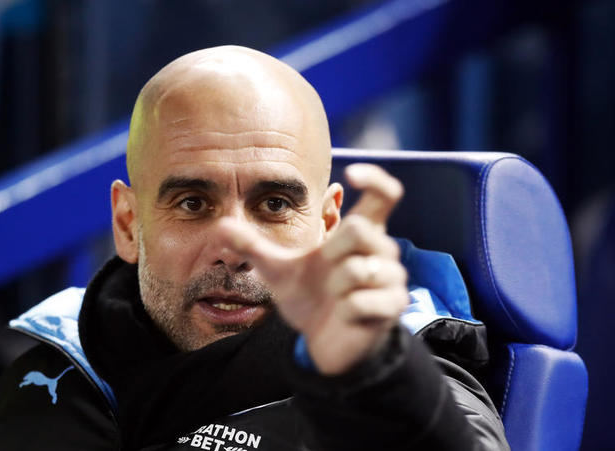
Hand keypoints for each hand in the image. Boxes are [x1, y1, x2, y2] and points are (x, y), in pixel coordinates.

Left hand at [219, 163, 408, 374]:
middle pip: (360, 230)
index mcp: (360, 233)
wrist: (324, 341)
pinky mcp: (393, 306)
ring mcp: (392, 278)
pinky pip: (363, 301)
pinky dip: (347, 310)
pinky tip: (346, 314)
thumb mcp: (277, 270)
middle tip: (324, 274)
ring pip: (361, 269)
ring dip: (337, 287)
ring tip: (335, 296)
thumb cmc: (309, 298)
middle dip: (332, 254)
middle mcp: (382, 250)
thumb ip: (252, 246)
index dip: (374, 178)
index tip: (351, 173)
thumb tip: (220, 225)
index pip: (384, 195)